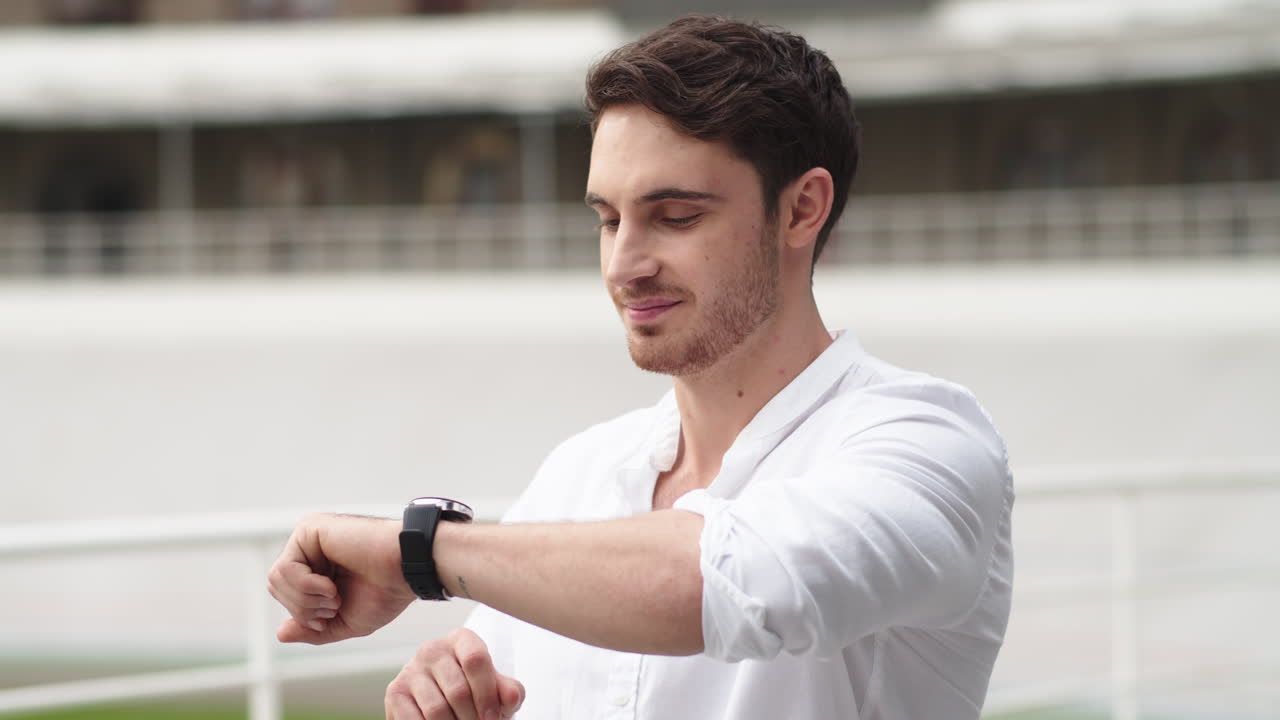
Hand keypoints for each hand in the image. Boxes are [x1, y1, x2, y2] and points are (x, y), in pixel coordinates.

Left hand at [267, 512, 416, 643]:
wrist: (406, 570)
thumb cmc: (385, 593)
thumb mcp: (344, 622)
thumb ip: (312, 629)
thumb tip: (280, 634)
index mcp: (316, 567)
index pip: (285, 595)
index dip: (303, 614)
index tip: (333, 613)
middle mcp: (309, 549)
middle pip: (275, 587)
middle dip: (303, 608)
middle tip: (334, 604)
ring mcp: (308, 537)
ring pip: (276, 578)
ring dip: (306, 598)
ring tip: (334, 595)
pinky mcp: (310, 528)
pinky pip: (285, 567)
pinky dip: (306, 586)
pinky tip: (330, 585)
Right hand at [385, 628, 524, 719]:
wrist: (443, 697)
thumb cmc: (474, 689)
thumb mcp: (495, 687)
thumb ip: (507, 690)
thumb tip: (512, 697)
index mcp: (461, 639)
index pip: (476, 659)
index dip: (487, 694)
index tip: (494, 717)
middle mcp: (433, 649)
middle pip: (458, 691)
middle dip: (473, 718)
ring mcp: (411, 669)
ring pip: (436, 709)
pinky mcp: (395, 691)